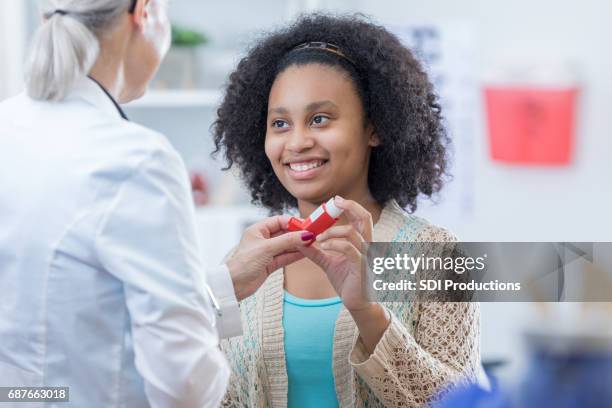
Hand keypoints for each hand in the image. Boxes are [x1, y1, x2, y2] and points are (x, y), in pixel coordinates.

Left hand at [226, 215, 313, 300]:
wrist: (233, 285)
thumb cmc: (243, 263)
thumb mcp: (267, 248)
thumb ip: (287, 241)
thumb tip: (305, 235)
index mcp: (257, 230)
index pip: (279, 220)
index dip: (293, 222)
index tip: (307, 225)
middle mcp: (263, 240)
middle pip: (284, 233)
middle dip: (298, 234)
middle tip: (312, 235)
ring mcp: (267, 252)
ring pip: (287, 246)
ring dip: (298, 245)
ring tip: (312, 244)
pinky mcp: (270, 264)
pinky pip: (286, 257)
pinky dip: (295, 255)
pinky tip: (306, 253)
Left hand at [300, 196, 389, 352]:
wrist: (357, 304)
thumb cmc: (348, 282)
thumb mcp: (329, 263)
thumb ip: (318, 252)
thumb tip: (302, 242)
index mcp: (363, 242)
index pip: (361, 218)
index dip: (351, 206)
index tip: (336, 200)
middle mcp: (368, 245)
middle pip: (365, 218)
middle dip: (350, 206)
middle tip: (334, 202)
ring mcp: (367, 256)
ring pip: (351, 232)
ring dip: (331, 232)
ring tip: (318, 239)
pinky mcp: (362, 267)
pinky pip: (348, 249)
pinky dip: (333, 244)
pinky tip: (322, 247)